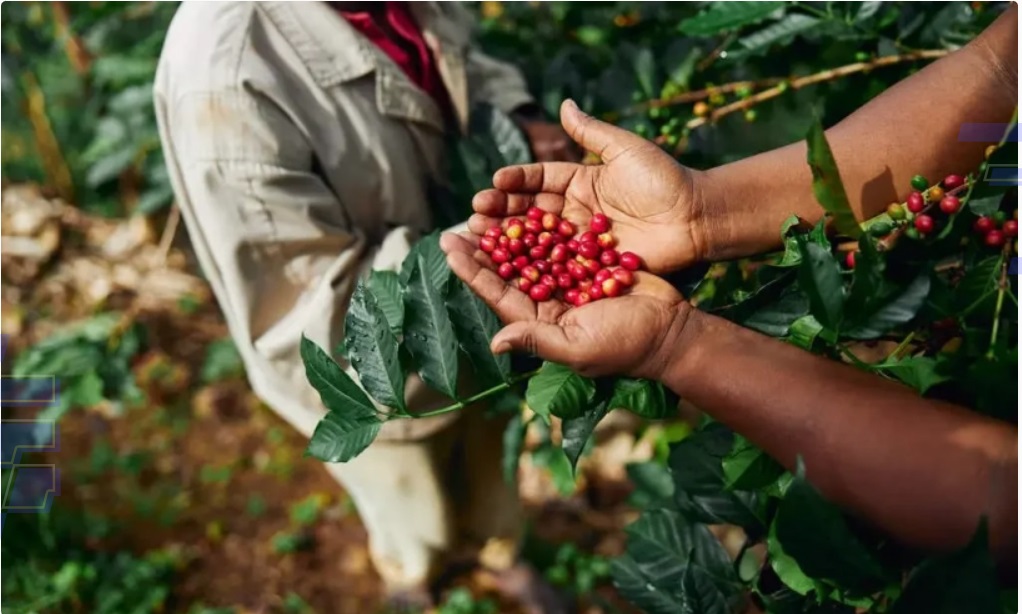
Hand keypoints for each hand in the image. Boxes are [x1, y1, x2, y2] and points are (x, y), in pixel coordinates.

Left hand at [440, 232, 691, 379]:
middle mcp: (549, 301)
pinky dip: (543, 226)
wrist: (672, 330)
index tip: (449, 245)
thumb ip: (537, 340)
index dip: (472, 270)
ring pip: (530, 252)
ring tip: (487, 208)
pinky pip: (560, 242)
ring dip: (509, 232)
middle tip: (461, 220)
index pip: (497, 293)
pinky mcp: (589, 265)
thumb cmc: (626, 346)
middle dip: (484, 247)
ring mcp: (569, 282)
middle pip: (508, 270)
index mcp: (539, 321)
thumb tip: (495, 344)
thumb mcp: (578, 347)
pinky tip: (527, 205)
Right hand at [473, 99, 706, 273]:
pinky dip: (533, 266)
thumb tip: (564, 103)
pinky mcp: (591, 265)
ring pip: (537, 239)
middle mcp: (575, 211)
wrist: (697, 218)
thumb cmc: (665, 179)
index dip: (516, 181)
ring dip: (508, 239)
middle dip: (502, 211)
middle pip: (531, 211)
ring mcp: (581, 241)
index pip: (540, 179)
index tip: (494, 181)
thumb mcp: (626, 149)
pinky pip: (558, 265)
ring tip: (480, 236)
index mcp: (580, 181)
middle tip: (476, 213)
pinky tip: (509, 267)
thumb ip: (592, 132)